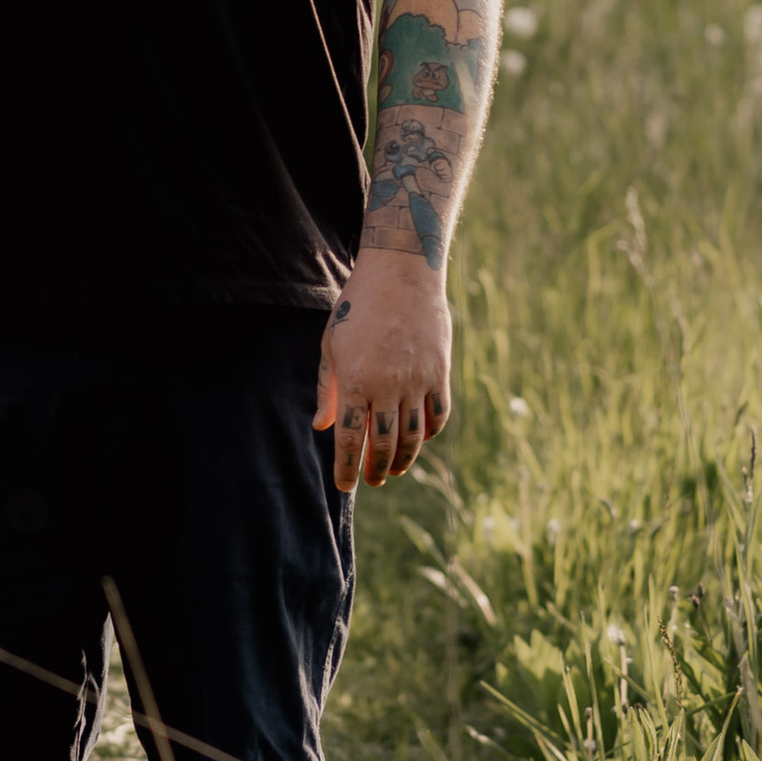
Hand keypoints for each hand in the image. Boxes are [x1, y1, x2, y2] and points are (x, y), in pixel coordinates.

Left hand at [314, 252, 451, 490]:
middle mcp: (387, 386)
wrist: (400, 273)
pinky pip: (438, 415)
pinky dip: (429, 433)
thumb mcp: (331, 345)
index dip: (347, 468)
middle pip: (385, 444)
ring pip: (414, 436)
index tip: (345, 486)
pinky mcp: (440, 373)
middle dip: (376, 469)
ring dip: (404, 459)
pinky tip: (420, 439)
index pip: (350, 439)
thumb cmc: (357, 307)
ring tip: (395, 469)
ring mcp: (417, 381)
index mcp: (354, 381)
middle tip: (372, 480)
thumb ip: (327, 388)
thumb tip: (322, 427)